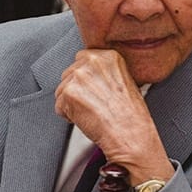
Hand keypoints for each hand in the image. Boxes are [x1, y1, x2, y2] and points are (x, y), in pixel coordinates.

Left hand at [54, 49, 172, 185]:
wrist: (131, 136)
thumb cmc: (132, 116)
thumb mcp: (126, 82)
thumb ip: (105, 73)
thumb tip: (90, 76)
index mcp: (109, 56)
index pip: (83, 59)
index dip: (86, 78)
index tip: (93, 90)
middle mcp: (92, 61)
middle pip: (69, 74)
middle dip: (77, 90)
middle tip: (94, 105)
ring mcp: (78, 76)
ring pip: (62, 90)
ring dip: (72, 104)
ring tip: (92, 113)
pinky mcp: (68, 94)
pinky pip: (59, 106)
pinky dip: (69, 117)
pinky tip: (87, 120)